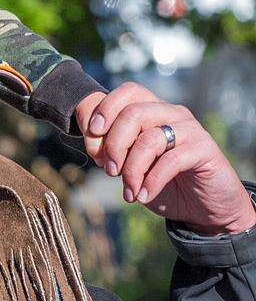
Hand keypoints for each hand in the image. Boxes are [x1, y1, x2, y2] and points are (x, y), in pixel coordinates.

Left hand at [75, 83, 254, 235]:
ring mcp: (191, 129)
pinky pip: (171, 160)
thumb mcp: (134, 167)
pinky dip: (152, 181)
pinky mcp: (205, 149)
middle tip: (109, 171)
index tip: (93, 133)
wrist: (207, 209)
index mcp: (155, 110)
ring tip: (128, 192)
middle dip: (114, 144)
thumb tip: (93, 146)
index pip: (129, 91)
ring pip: (150, 138)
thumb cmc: (167, 184)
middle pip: (134, 113)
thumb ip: (115, 153)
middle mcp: (173, 113)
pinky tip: (143, 196)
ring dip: (132, 169)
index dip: (106, 108)